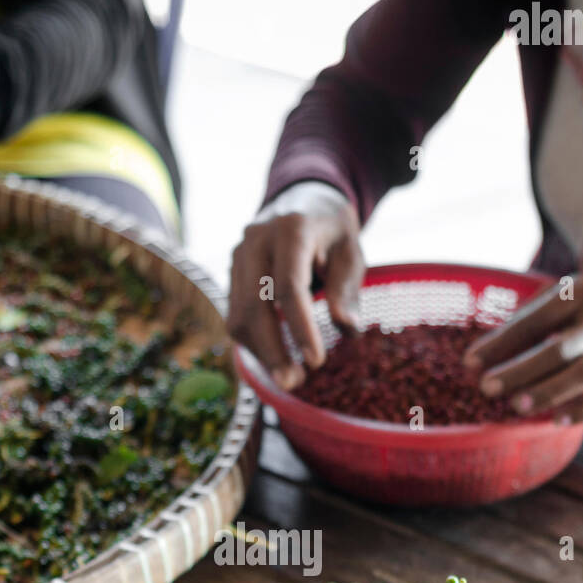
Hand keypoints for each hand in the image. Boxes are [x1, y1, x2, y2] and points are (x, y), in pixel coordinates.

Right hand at [228, 181, 364, 388]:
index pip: (289, 288)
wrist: (301, 199)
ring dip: (261, 353)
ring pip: (238, 315)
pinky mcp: (231, 273)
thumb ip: (347, 289)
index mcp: (292, 229)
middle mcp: (256, 240)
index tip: (316, 362)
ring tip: (290, 377)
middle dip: (273, 351)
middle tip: (294, 383)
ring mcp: (238, 256)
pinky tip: (276, 357)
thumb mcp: (351, 251)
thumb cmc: (332, 230)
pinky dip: (253, 343)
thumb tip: (347, 329)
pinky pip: (235, 315)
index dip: (300, 329)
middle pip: (254, 306)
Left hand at [465, 273, 582, 423]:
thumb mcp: (570, 295)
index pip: (535, 320)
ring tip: (517, 406)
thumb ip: (532, 316)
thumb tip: (486, 349)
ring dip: (548, 392)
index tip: (469, 362)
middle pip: (558, 349)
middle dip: (520, 370)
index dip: (501, 342)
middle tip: (487, 388)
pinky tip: (558, 420)